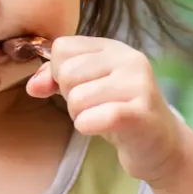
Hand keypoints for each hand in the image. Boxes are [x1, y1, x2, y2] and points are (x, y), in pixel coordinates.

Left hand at [26, 35, 182, 184]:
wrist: (159, 145)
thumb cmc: (116, 111)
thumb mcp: (84, 87)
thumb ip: (54, 79)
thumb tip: (33, 86)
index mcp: (112, 48)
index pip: (62, 47)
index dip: (58, 72)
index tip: (77, 87)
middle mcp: (129, 59)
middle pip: (67, 72)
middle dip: (69, 96)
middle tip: (92, 106)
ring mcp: (139, 85)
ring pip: (77, 97)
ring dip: (79, 115)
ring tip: (101, 117)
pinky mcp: (142, 114)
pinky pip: (94, 117)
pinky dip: (88, 126)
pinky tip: (102, 128)